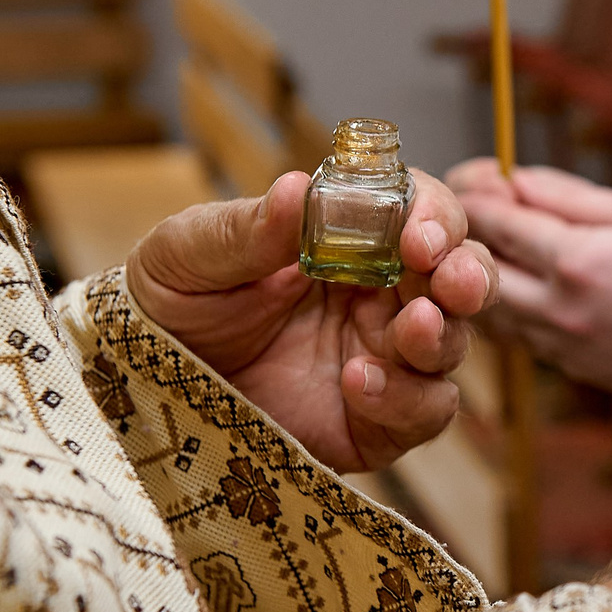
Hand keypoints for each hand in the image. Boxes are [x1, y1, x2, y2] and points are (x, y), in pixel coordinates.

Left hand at [124, 171, 495, 473]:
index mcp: (350, 242)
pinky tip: (359, 384)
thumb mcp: (187, 256)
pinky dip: (407, 398)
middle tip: (450, 282)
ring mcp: (384, 359)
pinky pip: (425, 411)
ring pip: (453, 342)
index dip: (434, 216)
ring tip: (409, 330)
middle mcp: (380, 296)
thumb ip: (244, 230)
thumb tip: (295, 188)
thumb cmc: (169, 306)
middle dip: (469, 274)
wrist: (141, 392)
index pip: (420, 213)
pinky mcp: (377, 423)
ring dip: (443, 334)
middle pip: (462, 275)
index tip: (418, 234)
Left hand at [448, 160, 611, 393]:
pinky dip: (533, 318)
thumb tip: (513, 182)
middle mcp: (568, 314)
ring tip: (513, 256)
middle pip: (484, 277)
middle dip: (475, 243)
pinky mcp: (595, 377)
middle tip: (481, 218)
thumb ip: (569, 198)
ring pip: (505, 320)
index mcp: (580, 261)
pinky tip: (553, 294)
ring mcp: (578, 353)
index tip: (474, 181)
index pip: (497, 224)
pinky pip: (540, 346)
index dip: (478, 197)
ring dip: (499, 285)